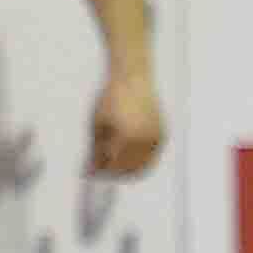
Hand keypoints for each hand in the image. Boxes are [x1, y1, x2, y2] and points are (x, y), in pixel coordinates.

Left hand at [87, 62, 163, 176]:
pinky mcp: (162, 135)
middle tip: (100, 169)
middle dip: (113, 172)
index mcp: (127, 138)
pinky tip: (127, 157)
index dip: (100, 172)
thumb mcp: (97, 125)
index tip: (90, 173)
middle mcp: (145, 140)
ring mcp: (156, 138)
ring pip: (142, 166)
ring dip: (127, 170)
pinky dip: (140, 161)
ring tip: (112, 163)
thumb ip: (95, 151)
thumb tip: (90, 170)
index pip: (113, 167)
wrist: (133, 78)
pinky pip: (151, 157)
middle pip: (128, 170)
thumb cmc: (112, 98)